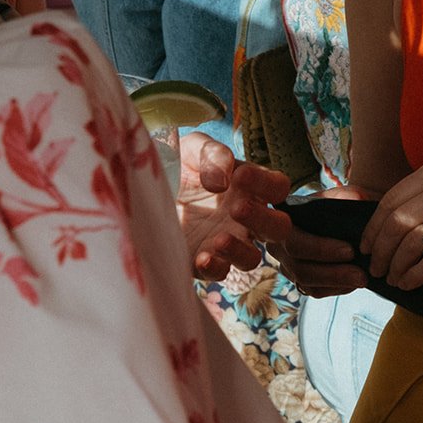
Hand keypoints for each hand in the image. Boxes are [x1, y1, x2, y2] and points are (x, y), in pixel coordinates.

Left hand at [177, 132, 292, 279]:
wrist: (143, 189)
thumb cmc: (178, 165)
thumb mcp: (193, 149)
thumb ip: (213, 154)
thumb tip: (222, 182)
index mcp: (249, 188)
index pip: (278, 187)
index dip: (267, 183)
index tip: (240, 176)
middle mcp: (244, 218)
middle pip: (278, 228)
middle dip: (263, 219)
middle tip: (236, 208)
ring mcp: (226, 242)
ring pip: (252, 259)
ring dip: (240, 250)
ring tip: (219, 238)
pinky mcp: (201, 262)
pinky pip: (219, 273)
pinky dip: (215, 267)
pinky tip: (202, 256)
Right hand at [266, 184, 370, 298]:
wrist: (339, 215)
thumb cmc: (337, 204)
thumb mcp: (342, 194)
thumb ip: (349, 194)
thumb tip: (356, 198)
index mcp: (282, 222)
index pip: (294, 241)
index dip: (321, 249)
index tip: (350, 250)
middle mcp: (278, 246)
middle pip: (300, 268)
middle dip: (333, 273)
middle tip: (361, 273)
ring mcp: (287, 266)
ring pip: (307, 284)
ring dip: (337, 283)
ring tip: (363, 280)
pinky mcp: (299, 280)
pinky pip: (315, 291)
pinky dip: (336, 289)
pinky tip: (354, 283)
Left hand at [360, 157, 422, 291]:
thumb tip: (394, 219)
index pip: (393, 197)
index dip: (373, 226)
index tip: (366, 244)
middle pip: (397, 221)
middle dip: (379, 249)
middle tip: (374, 266)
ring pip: (412, 243)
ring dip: (395, 265)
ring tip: (391, 278)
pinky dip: (415, 276)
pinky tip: (409, 283)